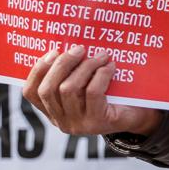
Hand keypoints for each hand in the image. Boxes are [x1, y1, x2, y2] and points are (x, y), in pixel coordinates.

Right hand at [23, 46, 161, 135]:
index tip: (53, 51)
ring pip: (69, 89)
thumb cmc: (110, 94)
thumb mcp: (86, 84)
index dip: (37, 70)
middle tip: (80, 48)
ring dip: (85, 66)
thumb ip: (72, 72)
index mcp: (53, 110)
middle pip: (48, 89)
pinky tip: (110, 66)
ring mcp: (78, 124)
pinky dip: (101, 74)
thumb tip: (67, 45)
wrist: (138, 115)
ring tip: (101, 56)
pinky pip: (92, 93)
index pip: (30, 92)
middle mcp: (61, 121)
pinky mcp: (97, 122)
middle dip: (62, 64)